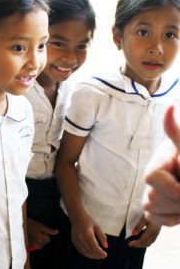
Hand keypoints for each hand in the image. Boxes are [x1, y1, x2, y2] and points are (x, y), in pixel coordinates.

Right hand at [27, 217, 58, 248]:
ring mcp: (32, 245)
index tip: (41, 231)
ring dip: (38, 242)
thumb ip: (49, 230)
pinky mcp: (27, 245)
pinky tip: (31, 238)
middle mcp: (37, 243)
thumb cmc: (31, 224)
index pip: (48, 240)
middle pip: (44, 244)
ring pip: (39, 246)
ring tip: (35, 236)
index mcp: (41, 238)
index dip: (46, 235)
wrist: (20, 224)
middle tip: (37, 232)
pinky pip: (33, 247)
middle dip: (42, 239)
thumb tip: (57, 232)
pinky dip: (33, 244)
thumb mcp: (41, 225)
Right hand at [70, 212, 107, 258]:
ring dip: (92, 256)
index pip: (95, 247)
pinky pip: (80, 250)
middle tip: (103, 256)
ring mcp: (76, 240)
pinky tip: (91, 253)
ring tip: (98, 256)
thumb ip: (102, 236)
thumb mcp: (97, 227)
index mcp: (88, 233)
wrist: (76, 216)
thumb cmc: (88, 221)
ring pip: (85, 252)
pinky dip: (86, 253)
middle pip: (90, 251)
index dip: (100, 253)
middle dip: (97, 255)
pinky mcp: (74, 241)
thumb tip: (106, 246)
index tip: (105, 255)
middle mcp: (81, 238)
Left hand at [128, 215, 160, 247]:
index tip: (129, 244)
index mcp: (151, 230)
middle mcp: (155, 233)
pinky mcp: (157, 232)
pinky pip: (152, 240)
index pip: (143, 240)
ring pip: (149, 242)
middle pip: (146, 243)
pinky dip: (146, 242)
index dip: (136, 243)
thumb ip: (139, 226)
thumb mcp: (143, 218)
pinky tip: (142, 240)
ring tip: (135, 243)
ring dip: (142, 244)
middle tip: (130, 244)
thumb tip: (133, 234)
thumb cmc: (151, 212)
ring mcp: (157, 233)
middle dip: (138, 245)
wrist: (161, 210)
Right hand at [144, 105, 179, 225]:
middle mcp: (149, 178)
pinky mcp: (153, 210)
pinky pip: (157, 220)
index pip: (152, 178)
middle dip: (178, 199)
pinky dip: (173, 218)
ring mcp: (150, 194)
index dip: (174, 188)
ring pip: (152, 210)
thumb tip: (171, 106)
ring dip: (176, 210)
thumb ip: (175, 131)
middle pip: (153, 198)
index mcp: (156, 163)